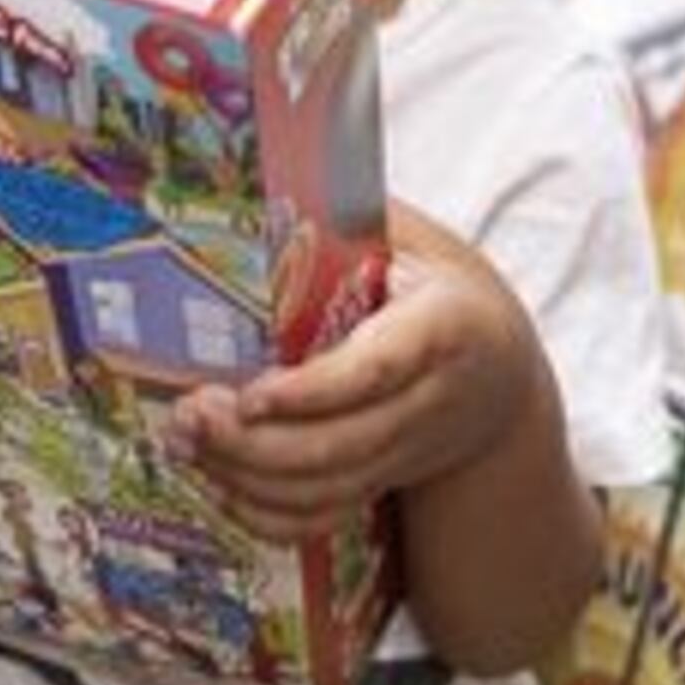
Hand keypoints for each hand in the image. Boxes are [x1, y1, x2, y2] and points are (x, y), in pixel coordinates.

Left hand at [166, 202, 547, 542]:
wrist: (501, 376)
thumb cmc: (441, 291)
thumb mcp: (420, 241)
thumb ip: (356, 214)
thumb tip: (273, 166)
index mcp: (445, 331)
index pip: (376, 373)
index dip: (311, 392)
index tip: (249, 394)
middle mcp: (431, 404)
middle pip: (341, 446)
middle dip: (253, 442)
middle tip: (189, 413)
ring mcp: (408, 454)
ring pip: (325, 489)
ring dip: (246, 476)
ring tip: (184, 438)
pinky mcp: (383, 483)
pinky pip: (324, 519)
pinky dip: (267, 515)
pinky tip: (218, 483)